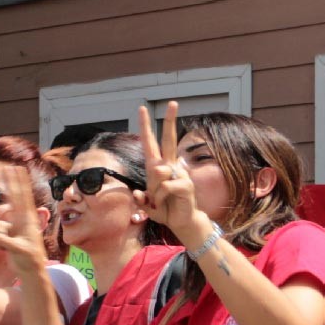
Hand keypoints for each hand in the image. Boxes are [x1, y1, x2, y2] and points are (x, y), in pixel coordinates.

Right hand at [0, 165, 55, 280]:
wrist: (31, 271)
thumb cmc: (29, 260)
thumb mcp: (18, 251)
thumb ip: (4, 241)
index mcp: (27, 220)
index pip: (22, 197)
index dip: (19, 182)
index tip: (16, 169)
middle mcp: (21, 220)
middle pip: (15, 197)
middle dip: (12, 183)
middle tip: (9, 167)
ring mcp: (14, 226)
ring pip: (0, 218)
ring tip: (3, 245)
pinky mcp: (8, 234)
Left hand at [135, 102, 206, 240]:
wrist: (181, 223)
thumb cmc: (165, 210)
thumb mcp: (147, 205)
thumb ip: (141, 199)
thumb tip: (139, 192)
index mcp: (158, 167)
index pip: (151, 143)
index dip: (146, 127)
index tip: (142, 109)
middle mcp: (170, 166)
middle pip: (169, 140)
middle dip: (170, 121)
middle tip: (173, 102)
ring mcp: (180, 174)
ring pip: (158, 174)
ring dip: (154, 193)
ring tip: (160, 202)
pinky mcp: (185, 184)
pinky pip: (163, 188)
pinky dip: (159, 199)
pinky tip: (164, 204)